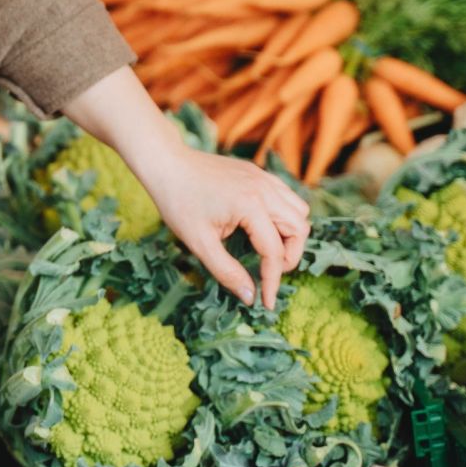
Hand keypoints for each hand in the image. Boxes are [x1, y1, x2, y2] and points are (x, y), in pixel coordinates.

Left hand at [143, 143, 310, 309]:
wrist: (166, 164)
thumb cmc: (178, 202)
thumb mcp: (199, 242)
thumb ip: (227, 272)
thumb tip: (250, 296)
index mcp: (251, 205)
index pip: (275, 252)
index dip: (272, 281)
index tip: (265, 302)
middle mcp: (264, 189)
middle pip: (299, 229)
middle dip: (288, 256)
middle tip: (267, 272)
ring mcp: (263, 178)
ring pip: (298, 210)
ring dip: (291, 234)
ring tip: (267, 250)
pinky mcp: (258, 173)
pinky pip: (286, 196)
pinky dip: (284, 215)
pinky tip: (263, 226)